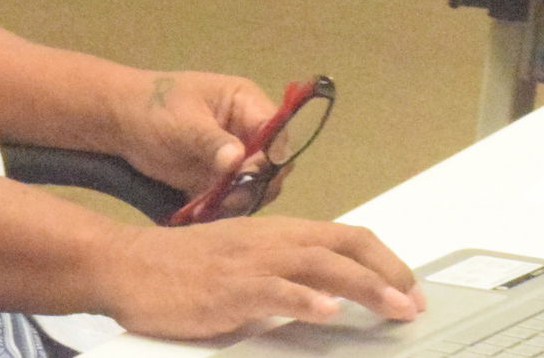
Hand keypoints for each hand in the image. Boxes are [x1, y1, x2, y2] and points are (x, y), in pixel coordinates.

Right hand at [93, 215, 424, 338]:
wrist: (129, 263)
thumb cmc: (183, 267)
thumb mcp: (241, 262)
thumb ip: (281, 271)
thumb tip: (326, 292)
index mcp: (274, 232)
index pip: (341, 234)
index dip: (381, 259)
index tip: (408, 286)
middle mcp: (268, 240)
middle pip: (339, 245)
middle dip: (385, 272)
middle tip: (414, 302)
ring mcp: (248, 263)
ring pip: (317, 264)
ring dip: (362, 286)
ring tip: (394, 307)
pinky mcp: (227, 289)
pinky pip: (272, 291)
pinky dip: (304, 300)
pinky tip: (327, 312)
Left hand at [107, 71, 283, 199]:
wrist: (121, 123)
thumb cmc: (154, 107)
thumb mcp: (183, 120)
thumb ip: (211, 140)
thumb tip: (237, 160)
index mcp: (246, 104)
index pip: (277, 130)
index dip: (272, 154)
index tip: (251, 172)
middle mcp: (248, 132)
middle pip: (273, 165)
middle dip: (257, 183)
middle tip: (231, 196)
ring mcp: (235, 159)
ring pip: (256, 187)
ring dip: (240, 200)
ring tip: (214, 205)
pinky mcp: (219, 182)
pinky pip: (233, 201)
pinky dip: (223, 210)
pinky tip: (204, 212)